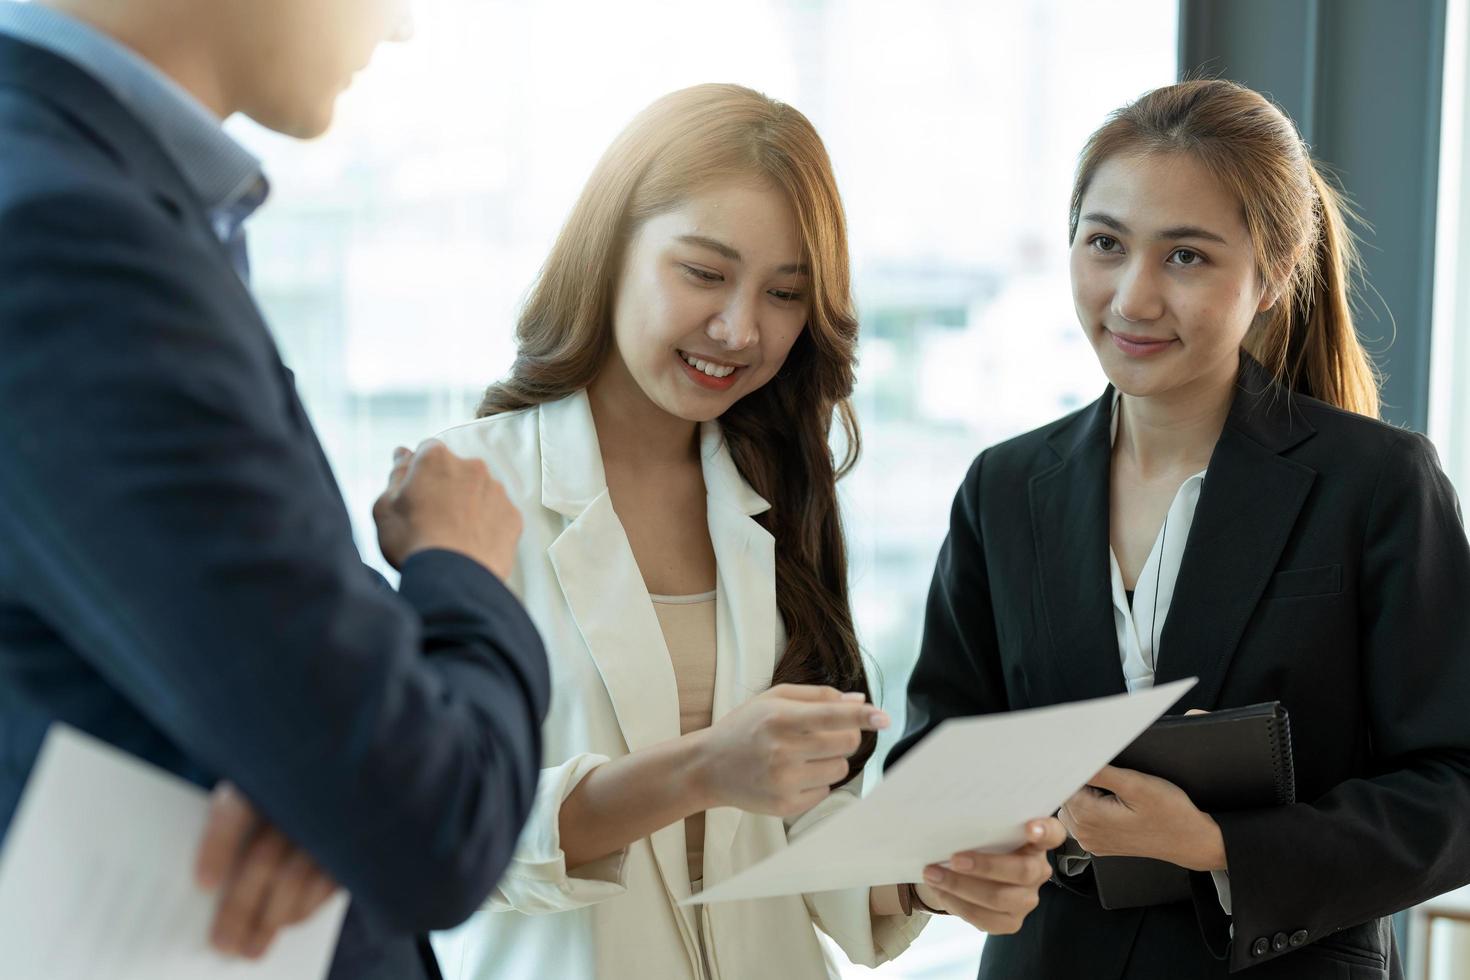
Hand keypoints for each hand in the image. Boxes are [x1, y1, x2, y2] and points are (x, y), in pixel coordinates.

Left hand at [195, 783, 339, 958]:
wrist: (342, 766)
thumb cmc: (284, 782)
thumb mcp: (258, 785)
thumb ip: (235, 820)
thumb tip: (210, 881)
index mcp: (271, 770)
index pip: (238, 808)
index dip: (218, 846)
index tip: (202, 885)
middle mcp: (306, 791)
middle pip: (265, 857)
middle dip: (239, 906)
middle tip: (221, 944)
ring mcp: (333, 817)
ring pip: (296, 877)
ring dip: (270, 919)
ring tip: (249, 947)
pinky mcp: (356, 841)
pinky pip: (327, 884)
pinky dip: (304, 909)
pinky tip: (287, 924)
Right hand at [373, 440, 522, 578]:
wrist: (455, 578)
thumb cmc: (414, 542)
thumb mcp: (385, 507)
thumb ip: (396, 475)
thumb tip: (403, 455)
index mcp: (436, 459)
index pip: (426, 451)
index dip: (419, 473)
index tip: (415, 493)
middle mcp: (471, 467)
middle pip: (456, 471)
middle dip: (446, 488)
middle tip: (432, 520)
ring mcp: (496, 491)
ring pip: (479, 492)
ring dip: (468, 506)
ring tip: (453, 537)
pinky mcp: (513, 516)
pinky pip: (497, 515)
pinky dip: (487, 526)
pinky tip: (471, 545)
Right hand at [689, 684, 888, 817]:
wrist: (709, 767)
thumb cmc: (745, 726)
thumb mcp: (774, 698)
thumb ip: (818, 696)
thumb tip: (859, 700)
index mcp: (780, 719)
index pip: (832, 716)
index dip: (861, 716)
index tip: (884, 717)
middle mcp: (782, 751)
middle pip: (846, 745)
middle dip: (847, 736)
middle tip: (827, 734)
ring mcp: (784, 782)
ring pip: (840, 770)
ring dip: (831, 760)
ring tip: (803, 755)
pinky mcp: (785, 806)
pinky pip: (825, 792)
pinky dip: (817, 782)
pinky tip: (793, 774)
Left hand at [919, 818, 1065, 932]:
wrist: (966, 872)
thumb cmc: (977, 842)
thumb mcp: (982, 830)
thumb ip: (980, 825)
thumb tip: (950, 817)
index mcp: (1036, 841)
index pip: (1053, 834)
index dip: (1044, 831)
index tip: (1029, 827)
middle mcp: (1038, 870)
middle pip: (1023, 871)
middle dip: (986, 866)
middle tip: (955, 859)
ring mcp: (1026, 898)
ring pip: (1000, 898)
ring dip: (961, 886)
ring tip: (933, 874)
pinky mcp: (1011, 921)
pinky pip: (985, 918)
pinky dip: (958, 904)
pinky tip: (940, 891)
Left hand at [1058, 765, 1226, 871]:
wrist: (1189, 840)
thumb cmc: (1169, 813)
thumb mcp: (1136, 784)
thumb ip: (1100, 772)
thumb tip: (1076, 761)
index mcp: (1088, 817)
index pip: (1062, 783)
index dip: (1076, 768)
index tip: (1091, 763)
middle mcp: (1084, 833)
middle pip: (1064, 794)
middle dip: (1082, 782)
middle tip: (1112, 780)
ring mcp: (1090, 841)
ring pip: (1072, 805)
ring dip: (1086, 795)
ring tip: (1114, 793)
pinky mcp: (1098, 843)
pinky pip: (1082, 819)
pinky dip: (1092, 808)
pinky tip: (1113, 805)